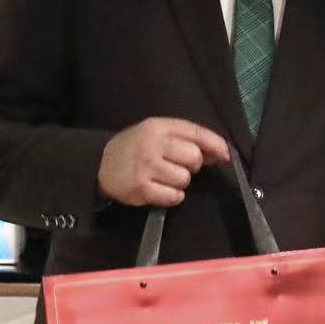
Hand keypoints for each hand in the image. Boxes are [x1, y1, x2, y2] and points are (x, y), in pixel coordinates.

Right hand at [97, 118, 231, 207]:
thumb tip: (220, 154)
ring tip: (163, 177)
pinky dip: (172, 196)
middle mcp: (152, 144)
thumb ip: (185, 139)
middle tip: (176, 166)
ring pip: (185, 179)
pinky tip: (159, 189)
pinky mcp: (141, 188)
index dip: (215, 145)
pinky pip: (174, 196)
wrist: (98, 164)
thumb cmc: (135, 148)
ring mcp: (146, 167)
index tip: (225, 155)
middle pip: (194, 158)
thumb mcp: (156, 134)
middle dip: (191, 165)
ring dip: (179, 182)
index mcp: (158, 127)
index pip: (195, 132)